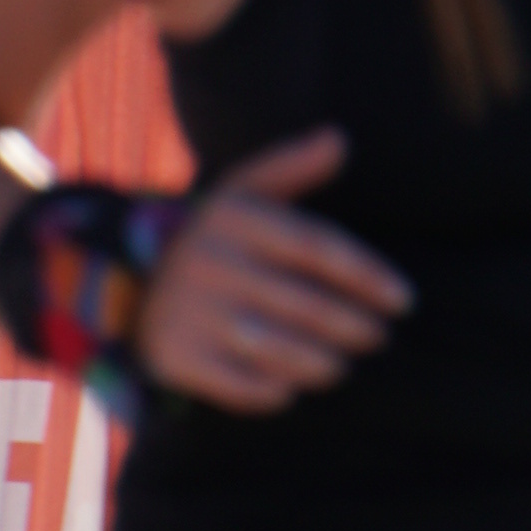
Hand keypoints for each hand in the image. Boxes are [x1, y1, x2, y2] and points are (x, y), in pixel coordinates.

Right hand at [138, 129, 411, 411]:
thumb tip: (340, 139)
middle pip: (305, 304)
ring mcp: (191, 313)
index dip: (367, 275)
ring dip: (322, 363)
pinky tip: (292, 388)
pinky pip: (242, 386)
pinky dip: (274, 391)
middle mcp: (211, 263)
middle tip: (378, 336)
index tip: (404, 300)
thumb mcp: (241, 194)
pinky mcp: (177, 357)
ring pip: (279, 349)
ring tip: (342, 365)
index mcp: (233, 218)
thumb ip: (292, 168)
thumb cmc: (213, 240)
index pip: (316, 247)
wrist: (126, 284)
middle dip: (354, 326)